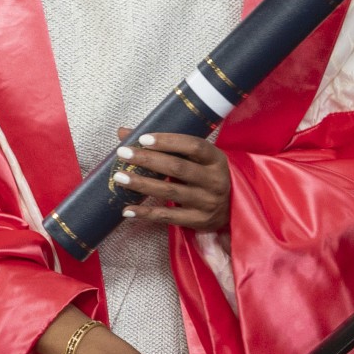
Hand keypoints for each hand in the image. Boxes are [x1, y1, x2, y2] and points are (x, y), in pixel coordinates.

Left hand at [110, 127, 233, 230]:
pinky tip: (127, 209)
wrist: (233, 208)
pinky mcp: (198, 221)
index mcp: (217, 159)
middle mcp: (215, 180)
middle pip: (178, 168)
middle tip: (123, 154)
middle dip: (148, 160)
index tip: (143, 138)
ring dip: (142, 184)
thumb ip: (165, 145)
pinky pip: (168, 216)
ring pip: (170, 191)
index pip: (194, 146)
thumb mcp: (196, 158)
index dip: (168, 141)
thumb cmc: (207, 175)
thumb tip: (124, 132)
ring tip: (119, 177)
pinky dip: (146, 213)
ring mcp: (207, 202)